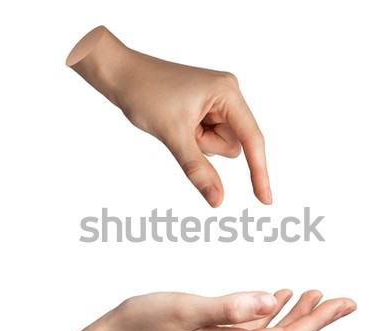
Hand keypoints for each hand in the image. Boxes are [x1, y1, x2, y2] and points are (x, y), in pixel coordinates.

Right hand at [50, 290, 355, 330]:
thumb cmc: (143, 324)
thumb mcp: (186, 309)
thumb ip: (230, 306)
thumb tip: (272, 300)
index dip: (320, 321)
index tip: (345, 303)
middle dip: (315, 318)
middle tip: (340, 299)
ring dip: (294, 314)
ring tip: (312, 293)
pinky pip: (250, 329)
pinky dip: (268, 313)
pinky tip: (273, 298)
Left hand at [66, 26, 270, 206]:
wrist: (120, 75)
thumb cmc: (145, 93)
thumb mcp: (174, 135)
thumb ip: (197, 169)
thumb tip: (217, 200)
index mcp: (227, 92)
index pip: (251, 139)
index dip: (259, 171)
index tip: (265, 199)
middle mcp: (227, 96)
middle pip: (233, 144)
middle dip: (207, 147)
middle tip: (183, 130)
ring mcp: (216, 103)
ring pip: (220, 144)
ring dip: (199, 144)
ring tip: (178, 124)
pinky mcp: (205, 110)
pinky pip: (208, 139)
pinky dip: (194, 140)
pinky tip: (178, 123)